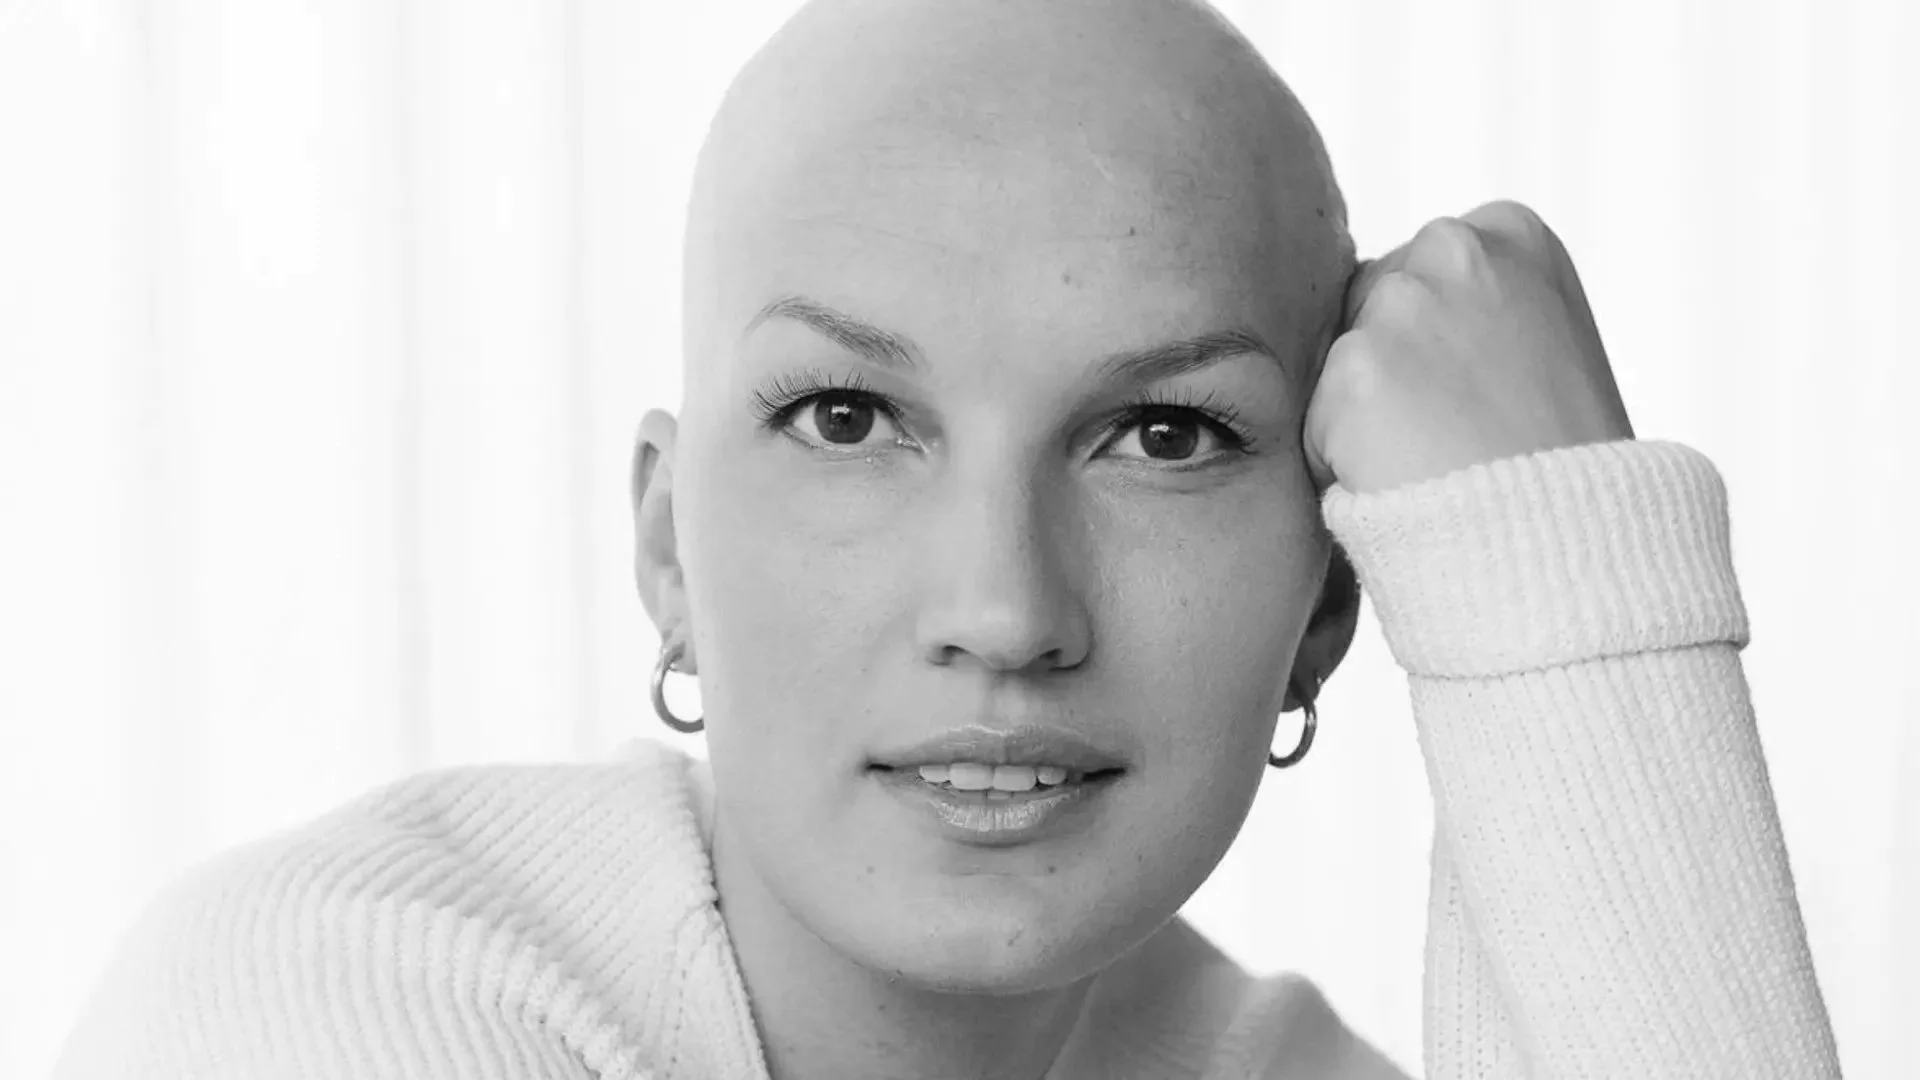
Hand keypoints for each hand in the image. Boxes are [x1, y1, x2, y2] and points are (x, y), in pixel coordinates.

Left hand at [1304, 200, 1635, 495]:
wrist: (1574, 538)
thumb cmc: (1564, 460)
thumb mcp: (1544, 341)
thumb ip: (1472, 307)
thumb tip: (1380, 310)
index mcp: (1508, 230)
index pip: (1414, 272)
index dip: (1435, 348)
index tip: (1481, 390)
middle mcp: (1452, 249)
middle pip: (1364, 307)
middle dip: (1389, 371)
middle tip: (1452, 433)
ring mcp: (1402, 307)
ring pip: (1337, 368)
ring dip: (1361, 418)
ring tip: (1437, 458)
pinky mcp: (1356, 372)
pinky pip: (1314, 425)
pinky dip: (1340, 465)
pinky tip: (1407, 480)